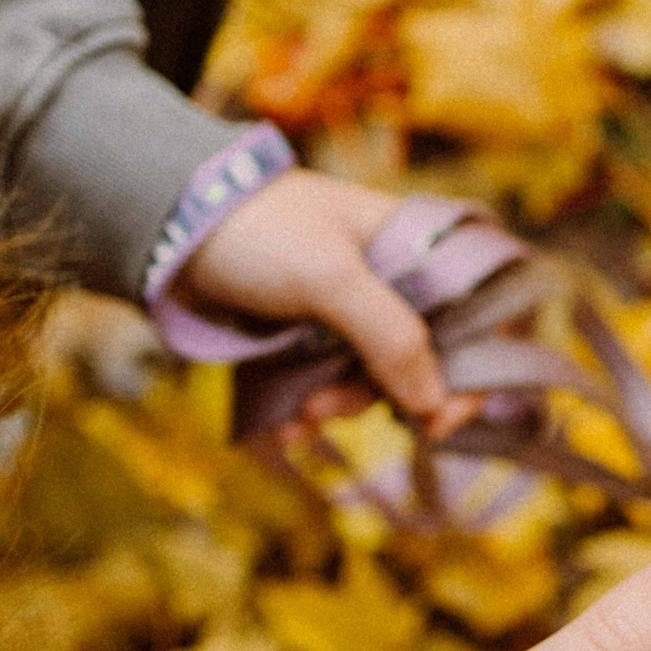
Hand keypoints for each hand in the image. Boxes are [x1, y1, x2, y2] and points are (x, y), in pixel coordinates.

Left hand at [177, 169, 459, 429]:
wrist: (167, 225)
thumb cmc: (259, 231)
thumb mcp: (330, 277)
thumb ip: (390, 335)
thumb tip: (434, 402)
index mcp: (418, 247)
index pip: (483, 311)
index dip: (478, 367)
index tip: (442, 416)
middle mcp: (395, 280)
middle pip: (430, 359)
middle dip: (390, 397)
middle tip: (353, 417)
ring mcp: (352, 310)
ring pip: (376, 380)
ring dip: (342, 406)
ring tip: (301, 414)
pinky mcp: (312, 336)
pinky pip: (331, 384)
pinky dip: (311, 411)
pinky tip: (286, 425)